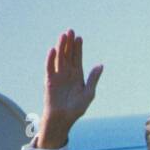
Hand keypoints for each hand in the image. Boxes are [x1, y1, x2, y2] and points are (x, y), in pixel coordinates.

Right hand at [36, 29, 102, 147]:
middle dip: (69, 43)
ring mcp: (58, 76)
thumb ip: (93, 79)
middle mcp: (67, 73)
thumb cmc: (76, 108)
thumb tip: (100, 65)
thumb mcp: (89, 93)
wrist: (63, 119)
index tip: (79, 37)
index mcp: (77, 75)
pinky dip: (51, 59)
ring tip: (63, 36)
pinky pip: (50, 68)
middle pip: (68, 55)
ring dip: (60, 47)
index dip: (78, 48)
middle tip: (71, 31)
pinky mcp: (50, 81)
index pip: (77, 58)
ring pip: (59, 58)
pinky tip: (53, 50)